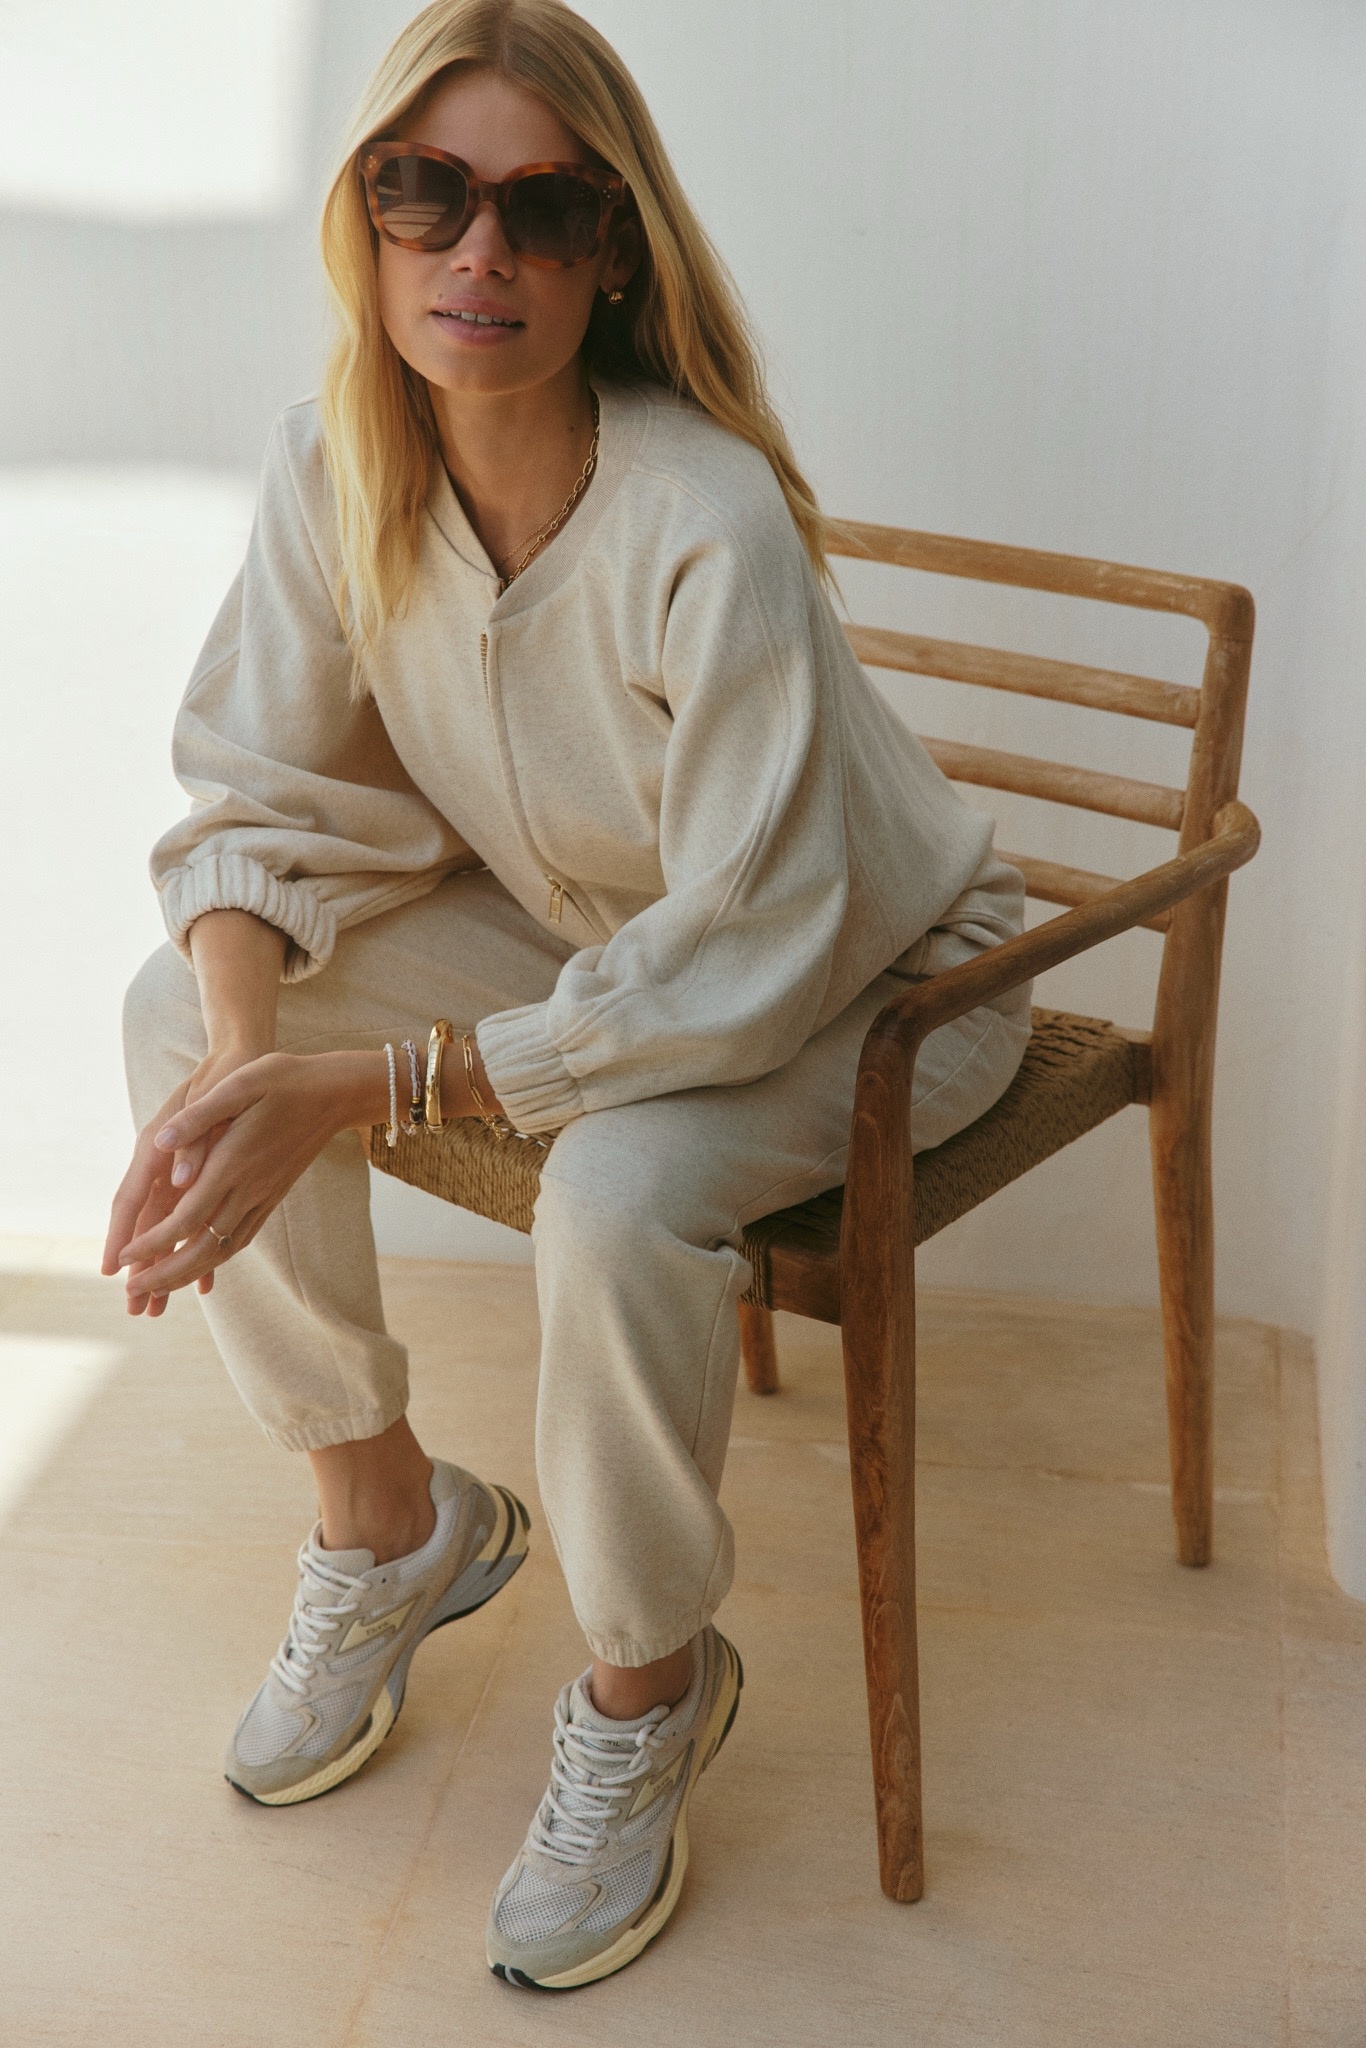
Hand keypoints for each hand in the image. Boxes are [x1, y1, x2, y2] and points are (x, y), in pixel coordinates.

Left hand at [108, 1049, 379, 1309]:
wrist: (335, 1094)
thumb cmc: (284, 1081)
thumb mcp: (240, 1084)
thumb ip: (199, 1115)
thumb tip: (161, 1143)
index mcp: (233, 1163)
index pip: (186, 1219)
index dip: (153, 1244)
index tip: (124, 1258)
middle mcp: (249, 1188)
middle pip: (202, 1248)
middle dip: (165, 1274)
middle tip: (134, 1291)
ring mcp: (263, 1196)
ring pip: (222, 1249)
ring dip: (189, 1273)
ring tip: (160, 1288)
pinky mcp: (272, 1196)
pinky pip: (241, 1238)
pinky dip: (216, 1259)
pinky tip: (201, 1264)